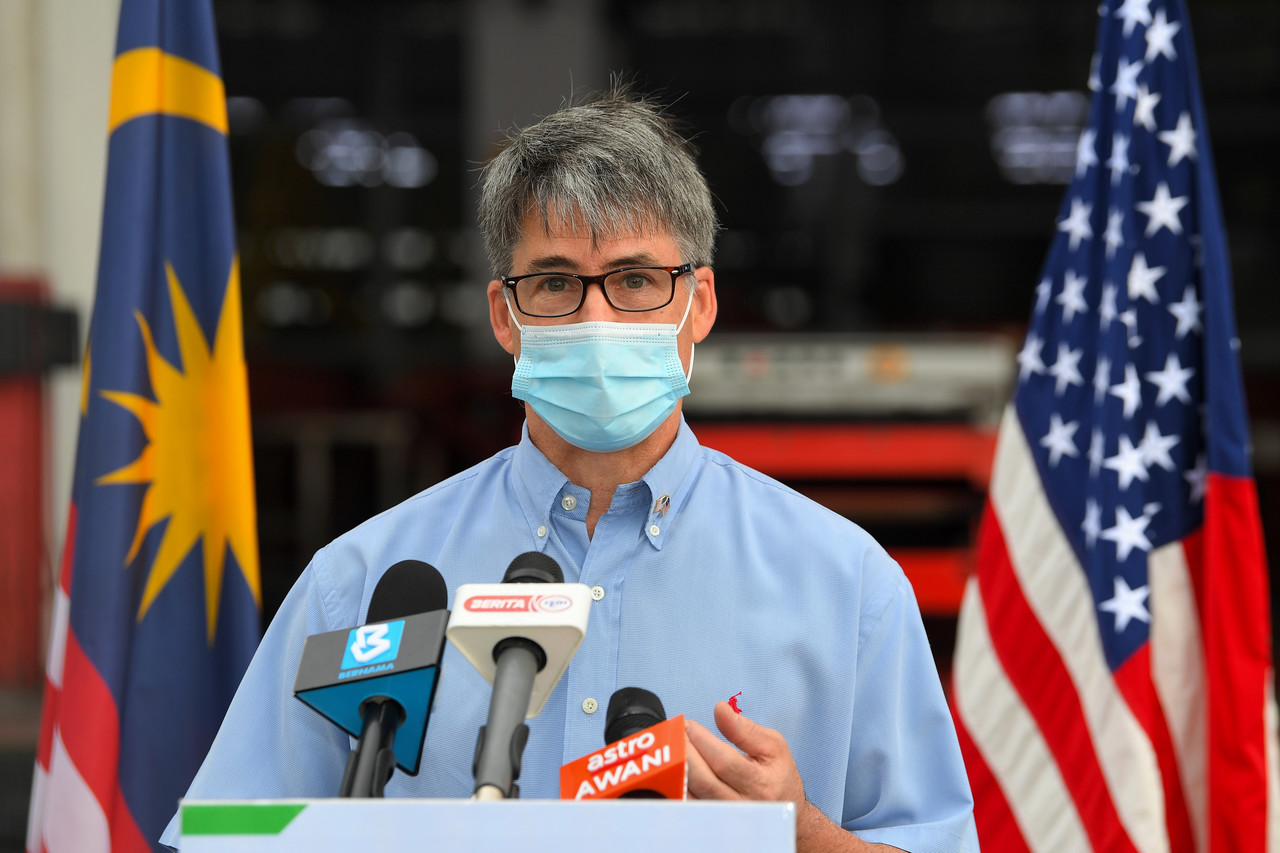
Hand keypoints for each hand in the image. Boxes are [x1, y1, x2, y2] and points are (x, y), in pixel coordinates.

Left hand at [686, 703, 902, 852]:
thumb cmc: (778, 777)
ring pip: (693, 797)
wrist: (787, 813)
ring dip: (678, 771)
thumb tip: (720, 709)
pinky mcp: (714, 825)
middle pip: (705, 781)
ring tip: (674, 750)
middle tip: (677, 735)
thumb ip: (745, 729)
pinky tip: (675, 772)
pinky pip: (688, 809)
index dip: (703, 741)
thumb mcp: (773, 746)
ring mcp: (727, 820)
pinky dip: (678, 790)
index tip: (690, 725)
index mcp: (762, 784)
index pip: (726, 762)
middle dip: (686, 753)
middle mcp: (744, 806)